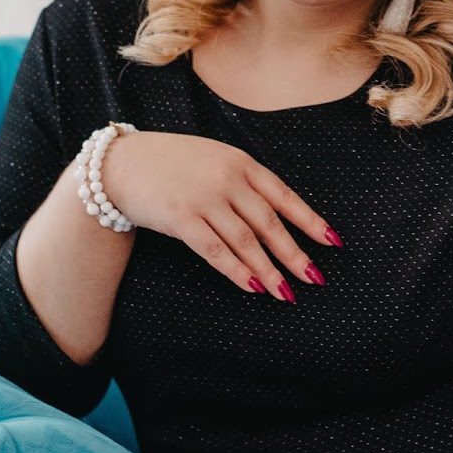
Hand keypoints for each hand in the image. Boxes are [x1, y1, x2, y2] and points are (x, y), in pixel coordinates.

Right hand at [102, 131, 339, 300]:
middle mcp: (228, 179)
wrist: (121, 162)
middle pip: (270, 223)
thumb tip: (276, 218)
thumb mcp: (215, 159)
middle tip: (314, 278)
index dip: (310, 221)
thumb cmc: (171, 163)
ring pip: (246, 241)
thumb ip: (243, 181)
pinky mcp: (181, 218)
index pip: (285, 196)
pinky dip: (236, 270)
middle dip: (294, 254)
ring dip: (269, 270)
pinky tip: (253, 286)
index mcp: (241, 163)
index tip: (332, 242)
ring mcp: (204, 198)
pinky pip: (215, 250)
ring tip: (286, 293)